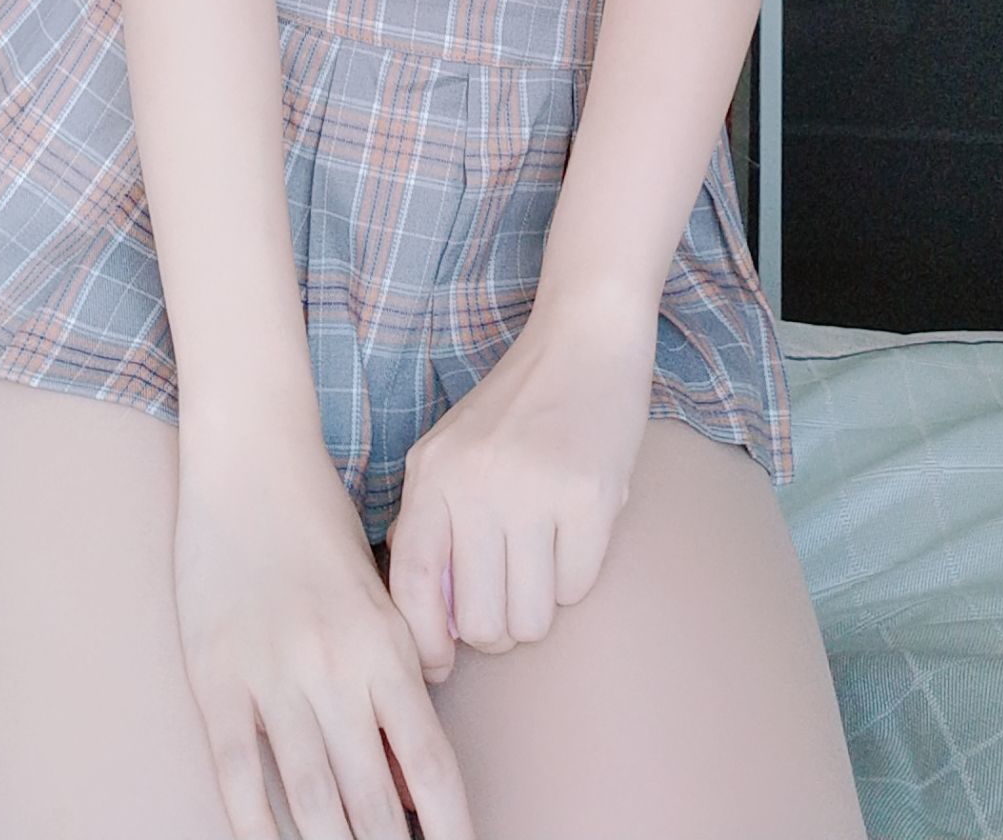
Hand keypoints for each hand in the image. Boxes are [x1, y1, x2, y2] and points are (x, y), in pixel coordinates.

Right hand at [173, 436, 477, 839]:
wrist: (250, 462)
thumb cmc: (320, 526)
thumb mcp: (379, 598)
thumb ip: (400, 683)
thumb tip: (414, 785)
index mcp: (388, 645)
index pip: (432, 766)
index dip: (450, 832)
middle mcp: (336, 668)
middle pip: (373, 801)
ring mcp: (272, 675)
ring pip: (310, 802)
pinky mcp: (216, 678)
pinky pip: (239, 775)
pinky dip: (258, 830)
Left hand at [383, 308, 654, 669]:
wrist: (582, 341)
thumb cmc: (514, 406)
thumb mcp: (448, 450)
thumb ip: (427, 521)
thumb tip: (424, 616)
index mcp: (433, 473)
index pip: (412, 586)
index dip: (424, 643)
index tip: (442, 661)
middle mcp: (476, 485)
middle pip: (478, 624)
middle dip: (496, 628)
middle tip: (509, 594)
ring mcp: (534, 492)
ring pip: (530, 620)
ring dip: (539, 607)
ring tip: (543, 559)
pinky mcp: (591, 499)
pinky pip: (577, 589)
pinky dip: (577, 575)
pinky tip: (575, 531)